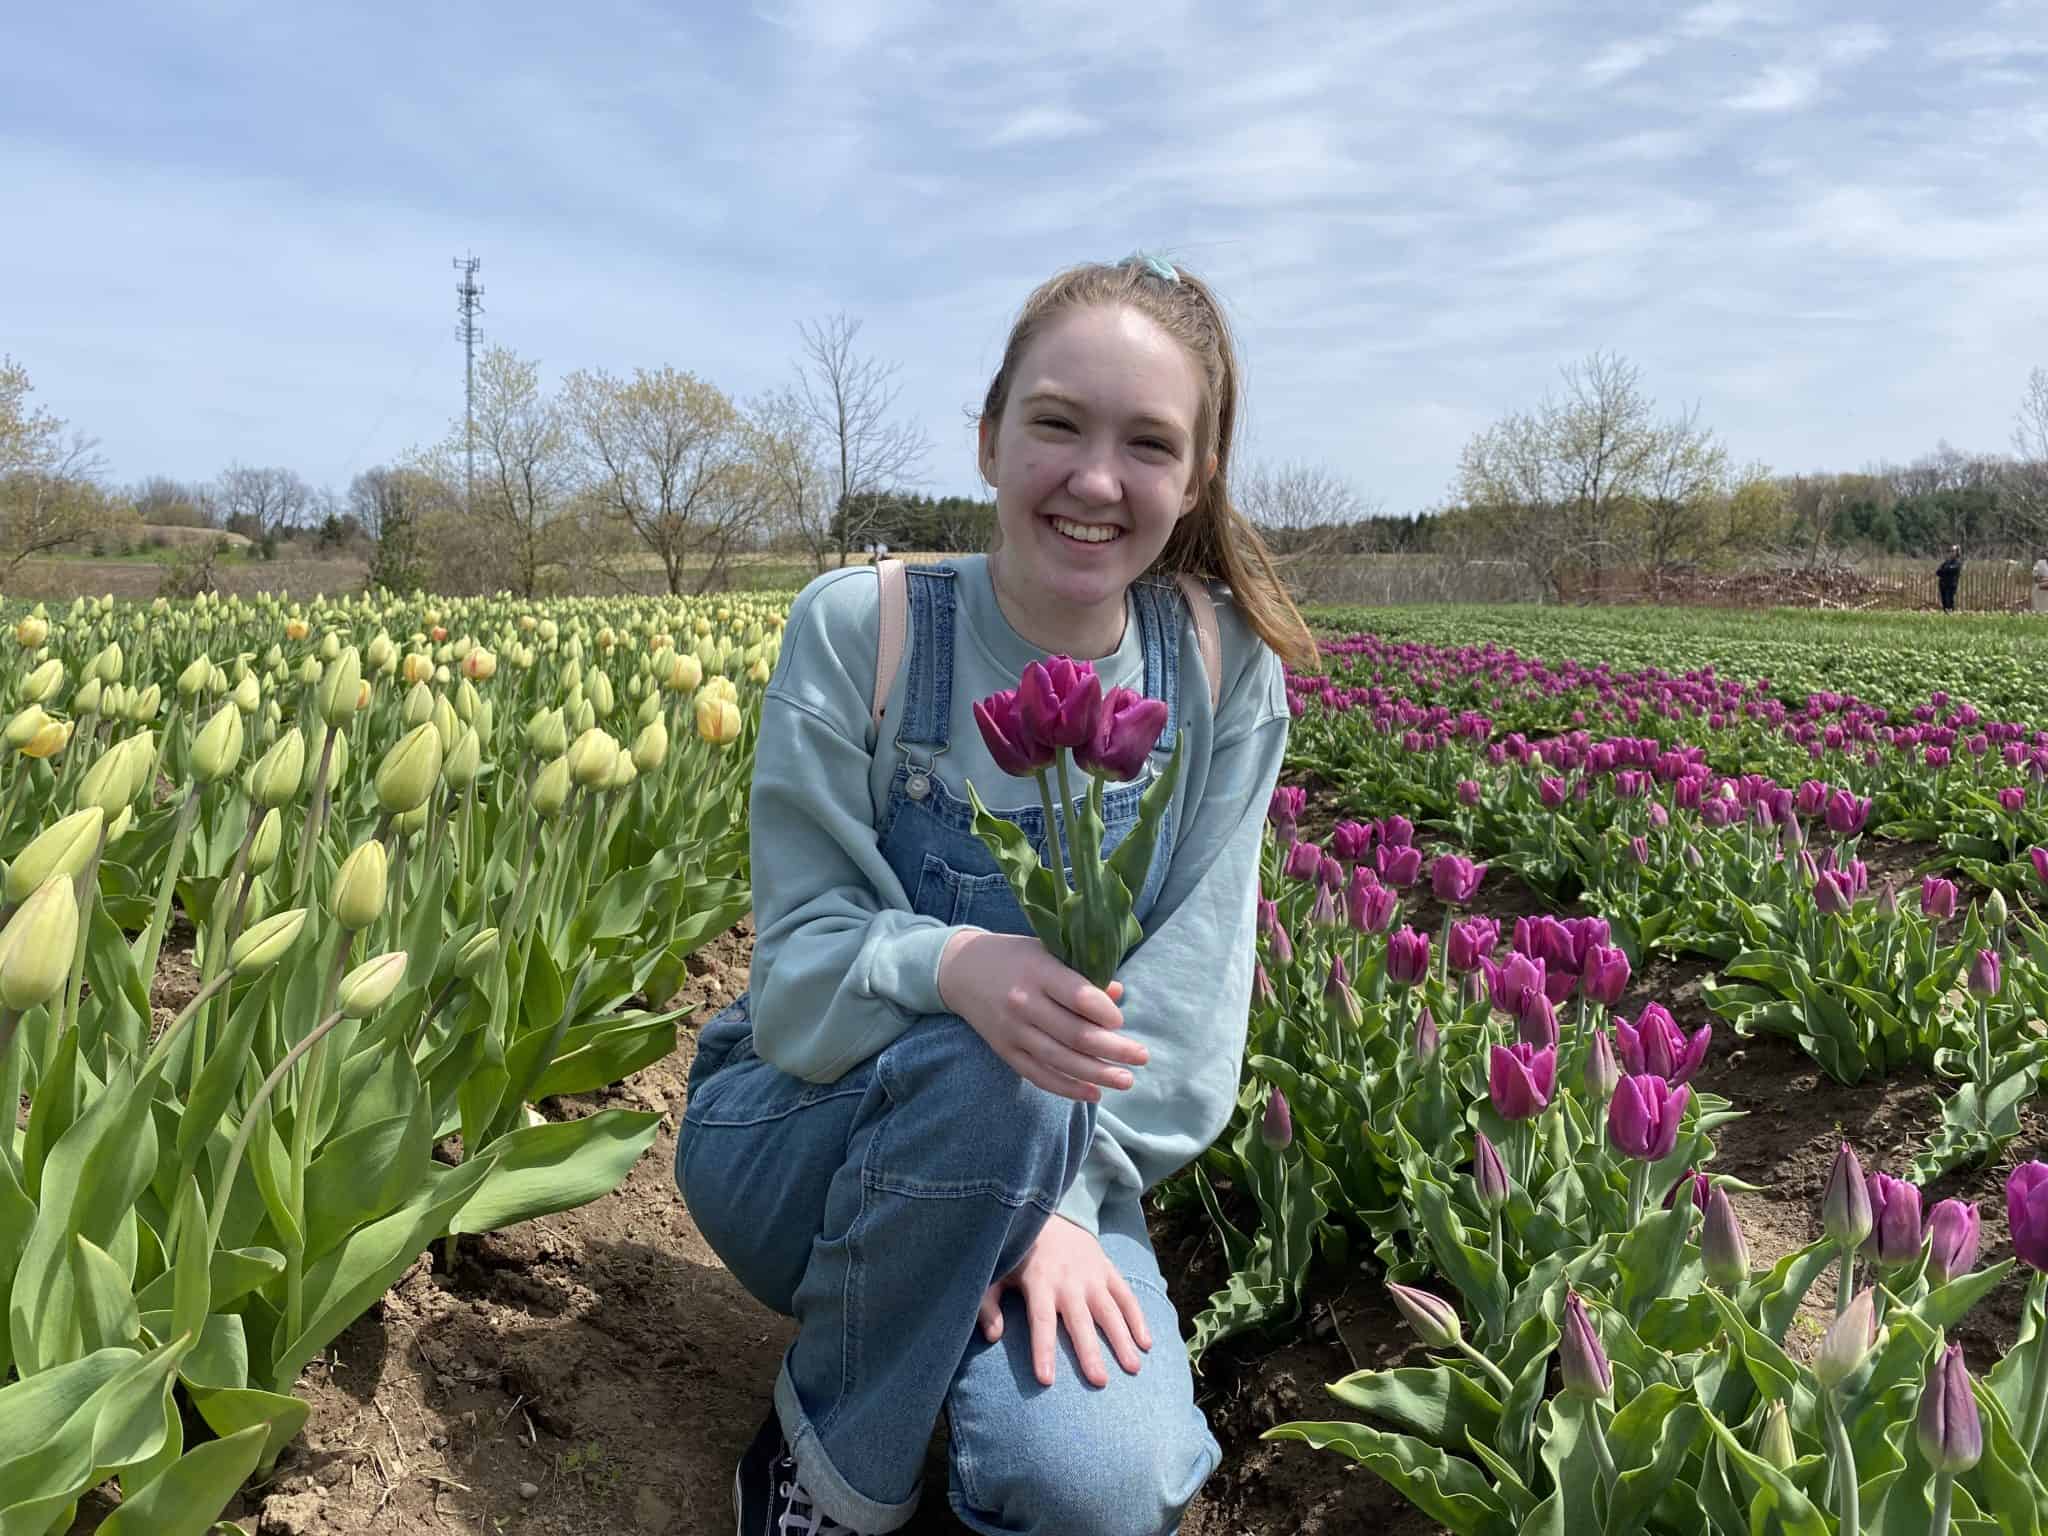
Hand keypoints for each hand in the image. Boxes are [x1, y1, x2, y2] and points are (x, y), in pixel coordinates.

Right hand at [937, 931, 1145, 1101]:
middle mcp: (1024, 1003)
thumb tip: (1118, 993)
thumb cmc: (1014, 958)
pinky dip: (1068, 1087)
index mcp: (1038, 971)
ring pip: (1061, 1060)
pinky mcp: (1005, 1051)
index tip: (1121, 1021)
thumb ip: (1081, 973)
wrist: (960, 971)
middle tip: (1142, 1056)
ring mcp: (1013, 1031)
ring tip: (1126, 1080)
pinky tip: (1094, 1093)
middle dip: (1114, 1049)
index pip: (1078, 996)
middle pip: (1076, 1034)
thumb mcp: (1046, 952)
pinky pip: (1040, 1075)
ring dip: (1098, 1074)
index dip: (1105, 1012)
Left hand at [977, 1214, 1151, 1388]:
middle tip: (1100, 1382)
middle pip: (1080, 1321)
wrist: (1045, 1211)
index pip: (1041, 1321)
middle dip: (1090, 1351)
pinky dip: (1138, 1317)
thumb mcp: (994, 1272)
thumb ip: (987, 1304)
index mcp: (1039, 1282)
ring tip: (1133, 1368)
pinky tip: (1146, 1343)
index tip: (1046, 1379)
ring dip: (1122, 1339)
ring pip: (1109, 1310)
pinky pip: (1126, 1295)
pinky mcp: (1107, 1269)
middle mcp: (1068, 1280)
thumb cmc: (1017, 1252)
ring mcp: (1091, 1274)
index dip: (1043, 1349)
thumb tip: (992, 1336)